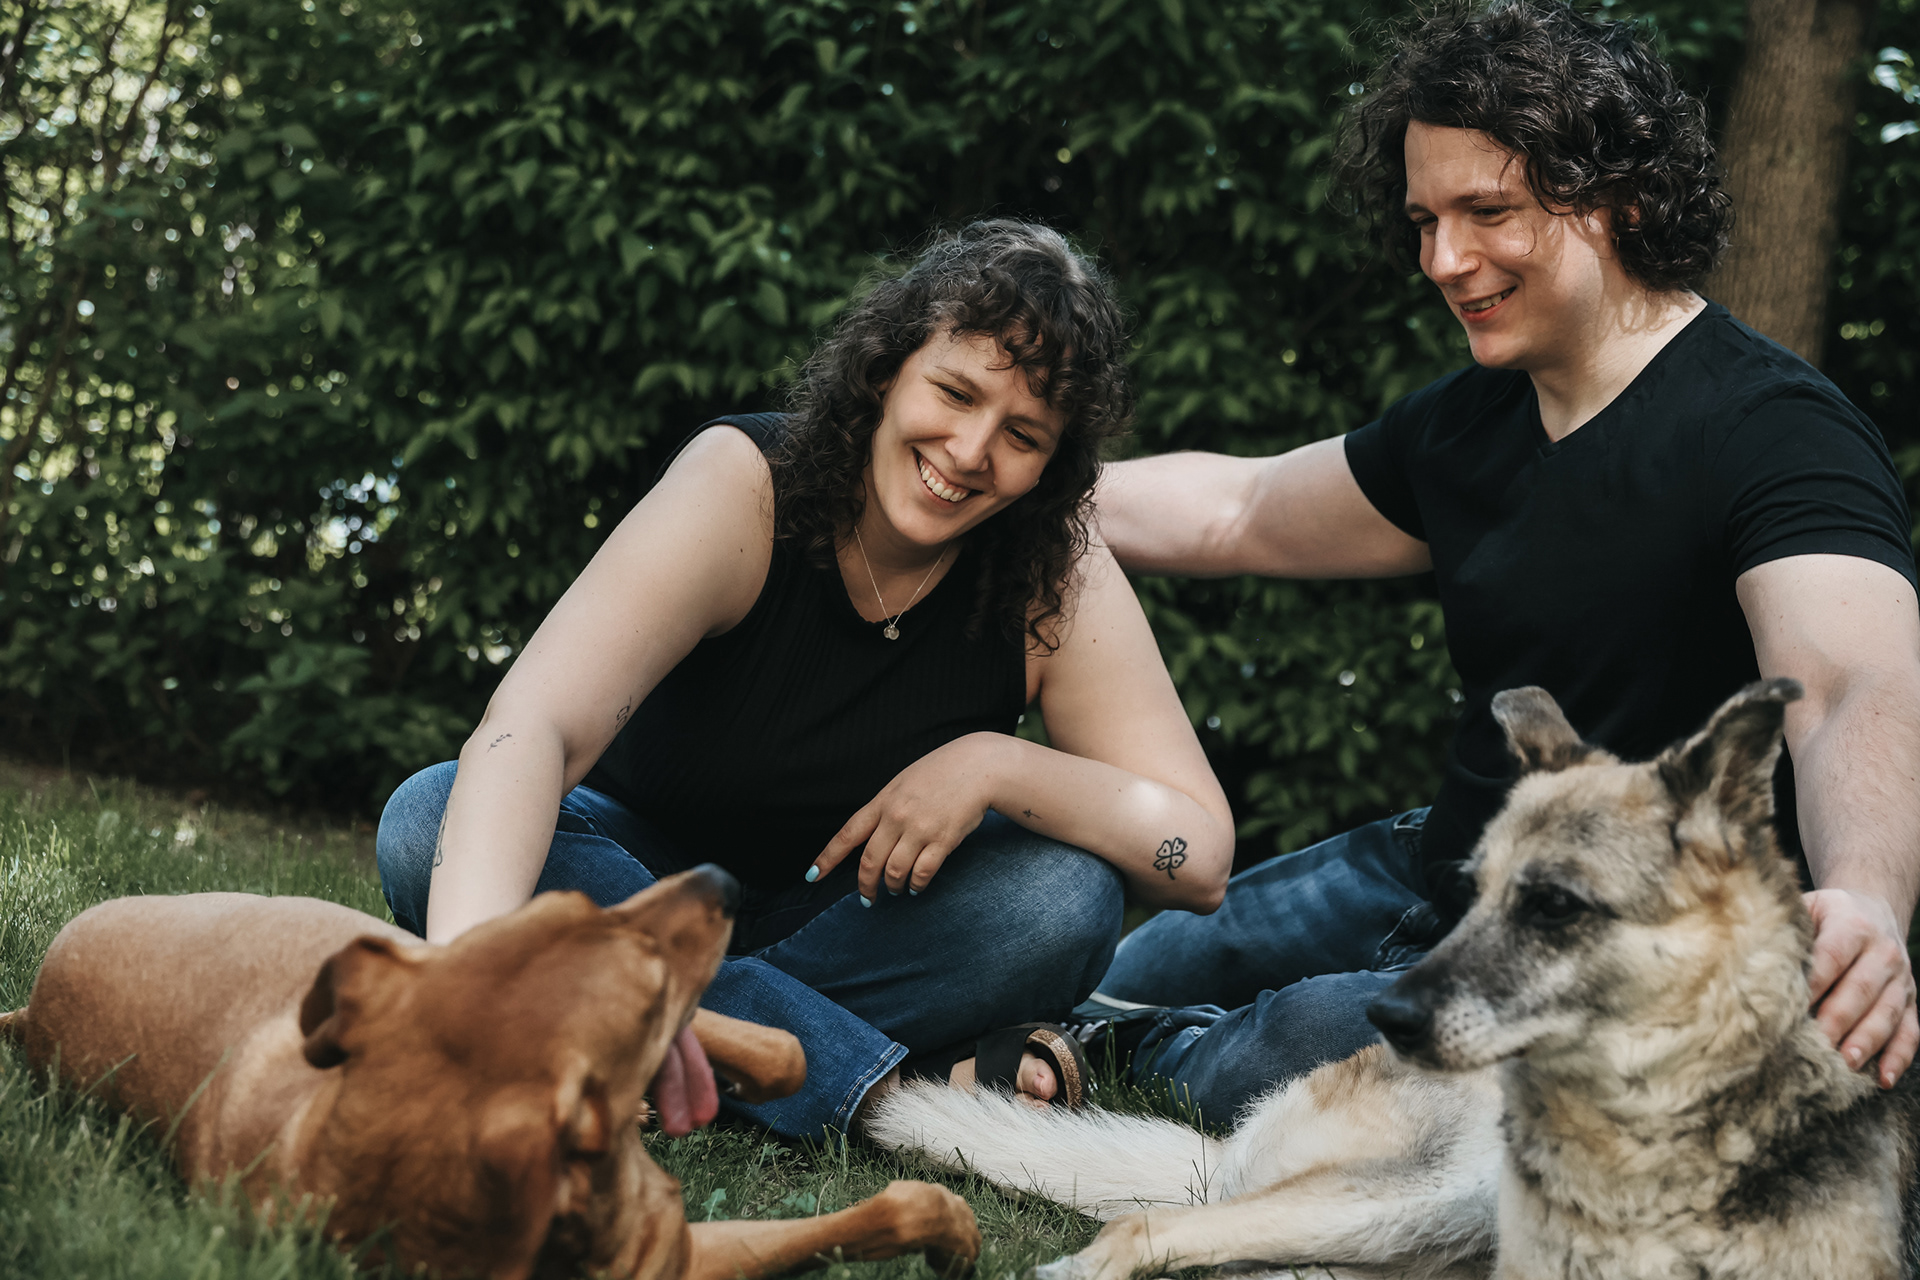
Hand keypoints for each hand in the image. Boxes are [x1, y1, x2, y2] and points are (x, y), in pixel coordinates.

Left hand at [810, 735, 1003, 900]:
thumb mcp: (903, 783)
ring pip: (894, 871)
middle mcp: (896, 817)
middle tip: (866, 898)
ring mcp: (920, 829)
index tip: (813, 875)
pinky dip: (916, 886)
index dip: (827, 858)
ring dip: (892, 887)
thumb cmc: (941, 772)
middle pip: (869, 862)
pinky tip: (916, 887)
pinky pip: (922, 873)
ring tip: (896, 890)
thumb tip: (872, 837)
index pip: (847, 835)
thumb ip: (886, 808)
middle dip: (864, 886)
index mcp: (882, 801)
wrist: (978, 766)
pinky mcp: (943, 840)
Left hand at [1805, 888, 1918, 1086]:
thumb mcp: (1808, 908)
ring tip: (1845, 1063)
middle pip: (1861, 990)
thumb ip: (1789, 931)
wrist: (1875, 907)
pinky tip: (1882, 1079)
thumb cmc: (1827, 914)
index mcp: (1853, 926)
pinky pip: (1910, 1032)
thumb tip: (1748, 961)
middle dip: (1838, 1020)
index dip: (1813, 984)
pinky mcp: (1911, 1002)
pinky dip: (1898, 1057)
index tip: (1791, 1009)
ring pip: (1887, 1014)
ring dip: (1866, 1041)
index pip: (1832, 957)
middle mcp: (1883, 953)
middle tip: (1818, 1045)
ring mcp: (1901, 980)